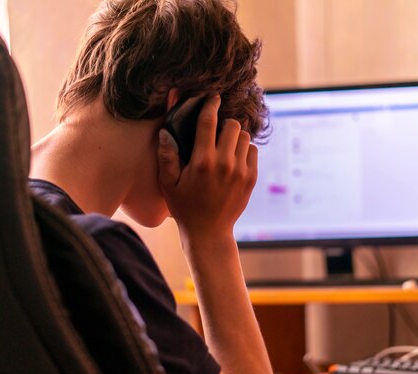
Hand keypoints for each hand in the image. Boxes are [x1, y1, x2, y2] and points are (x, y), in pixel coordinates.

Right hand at [157, 95, 257, 240]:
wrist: (208, 232)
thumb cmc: (184, 207)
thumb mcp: (168, 184)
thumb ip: (167, 157)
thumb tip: (165, 132)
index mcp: (202, 161)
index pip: (208, 122)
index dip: (210, 105)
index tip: (212, 98)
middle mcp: (224, 163)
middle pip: (232, 125)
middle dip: (223, 123)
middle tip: (215, 132)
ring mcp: (240, 171)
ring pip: (244, 136)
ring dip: (234, 137)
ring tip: (224, 147)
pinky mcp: (250, 178)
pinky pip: (252, 151)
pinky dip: (244, 150)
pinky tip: (232, 159)